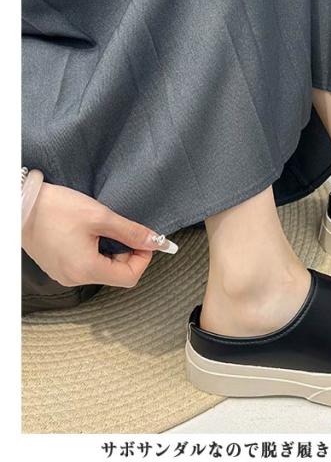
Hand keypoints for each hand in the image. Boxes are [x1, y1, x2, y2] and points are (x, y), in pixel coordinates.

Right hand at [22, 183, 163, 287]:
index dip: (143, 259)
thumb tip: (156, 241)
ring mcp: (64, 274)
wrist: (21, 205)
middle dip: (128, 254)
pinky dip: (97, 252)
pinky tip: (91, 234)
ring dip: (112, 252)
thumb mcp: (101, 217)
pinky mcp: (59, 267)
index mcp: (86, 270)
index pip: (129, 278)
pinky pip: (87, 265)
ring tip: (104, 230)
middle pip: (117, 275)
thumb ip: (131, 232)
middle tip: (125, 231)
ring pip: (103, 270)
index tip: (144, 240)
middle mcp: (74, 278)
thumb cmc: (56, 209)